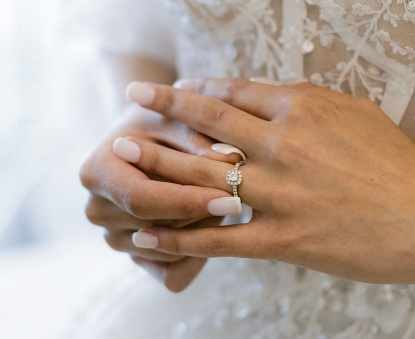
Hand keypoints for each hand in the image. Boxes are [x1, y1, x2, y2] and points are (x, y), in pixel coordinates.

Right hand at [80, 104, 239, 290]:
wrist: (151, 142)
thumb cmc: (165, 125)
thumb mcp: (178, 120)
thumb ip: (200, 138)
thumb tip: (232, 160)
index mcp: (96, 172)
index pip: (140, 199)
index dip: (188, 202)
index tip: (231, 198)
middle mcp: (97, 210)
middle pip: (158, 226)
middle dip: (202, 213)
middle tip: (239, 193)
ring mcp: (114, 238)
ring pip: (170, 251)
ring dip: (203, 231)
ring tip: (221, 200)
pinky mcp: (136, 258)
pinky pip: (174, 273)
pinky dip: (198, 255)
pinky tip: (212, 225)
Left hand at [124, 78, 414, 283]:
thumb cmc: (397, 163)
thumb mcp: (356, 114)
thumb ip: (309, 103)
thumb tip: (271, 98)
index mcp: (304, 110)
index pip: (236, 94)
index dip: (198, 91)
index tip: (174, 93)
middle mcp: (285, 146)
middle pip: (209, 125)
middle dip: (163, 111)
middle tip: (130, 107)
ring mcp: (280, 193)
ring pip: (203, 178)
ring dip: (157, 168)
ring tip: (120, 159)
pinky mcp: (284, 239)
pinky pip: (220, 239)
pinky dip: (179, 238)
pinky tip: (146, 236)